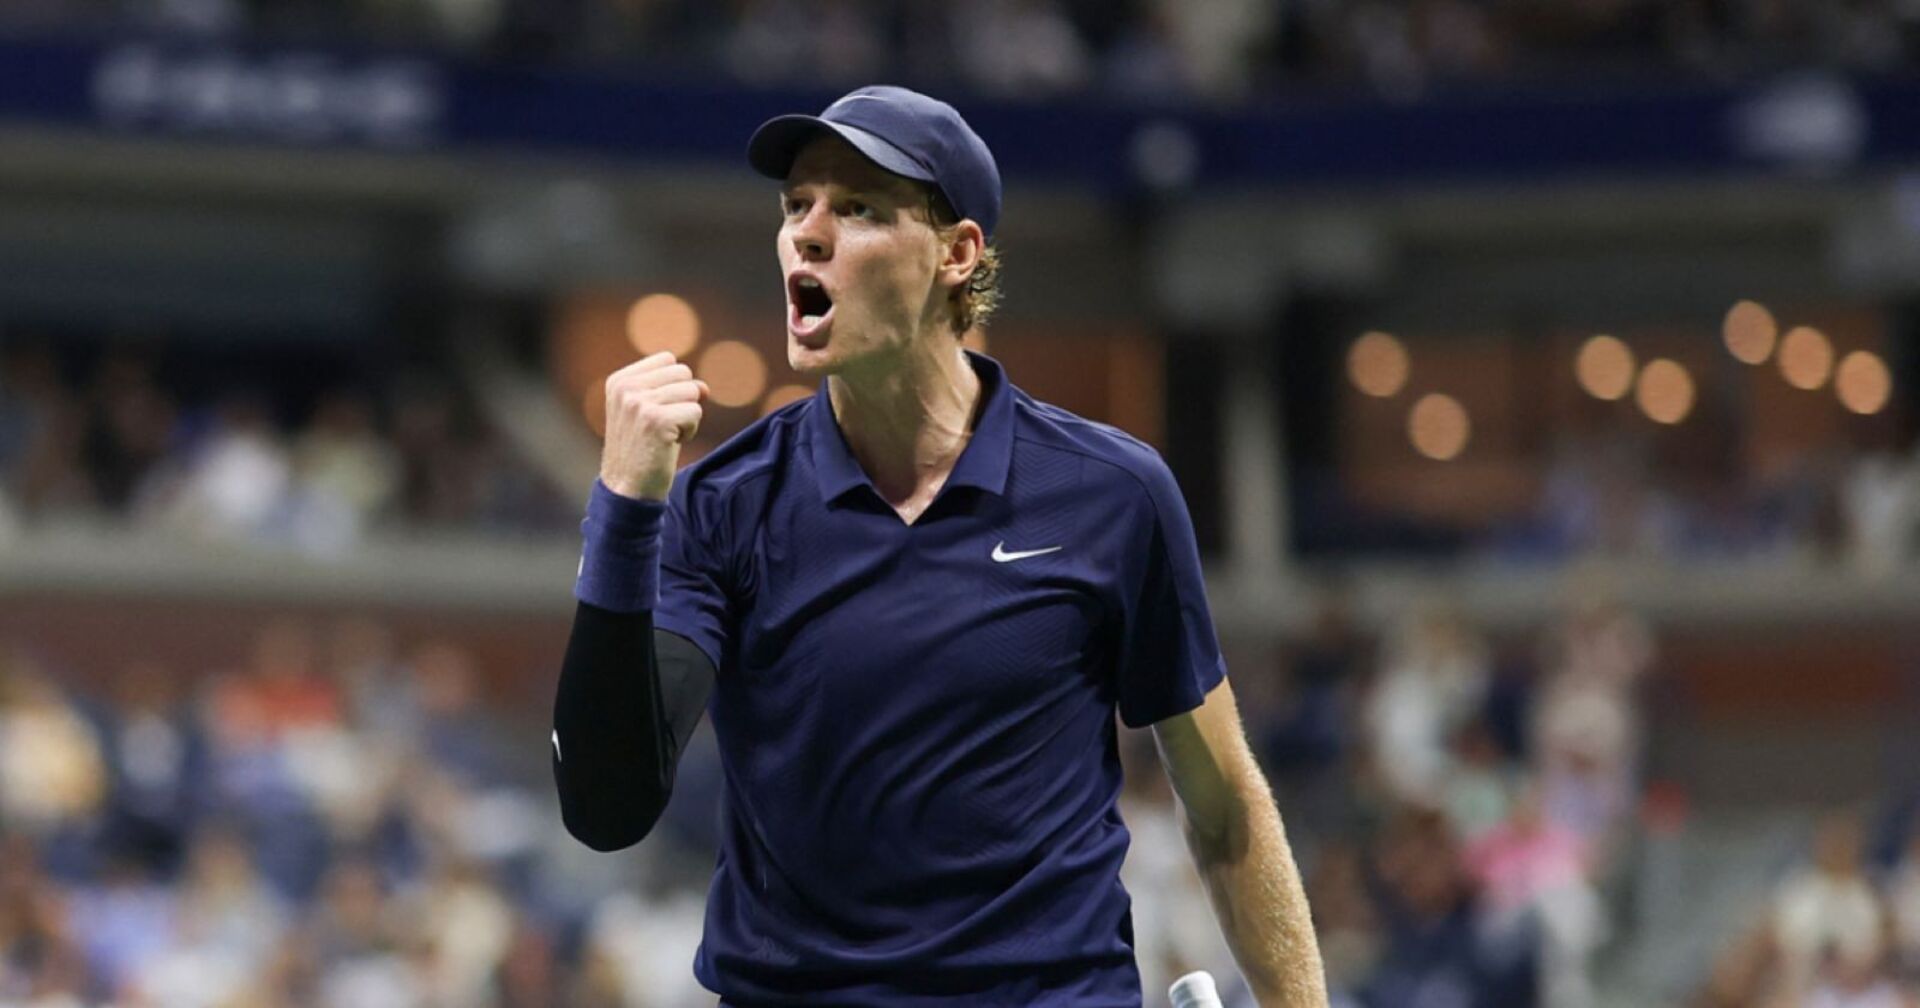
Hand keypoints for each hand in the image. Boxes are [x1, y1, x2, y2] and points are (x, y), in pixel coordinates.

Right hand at [600, 352, 709, 500]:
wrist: (627, 488)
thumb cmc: (642, 450)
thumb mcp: (650, 412)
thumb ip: (673, 390)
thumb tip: (704, 387)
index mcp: (619, 381)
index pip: (667, 359)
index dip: (674, 385)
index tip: (657, 411)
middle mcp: (626, 388)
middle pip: (683, 373)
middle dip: (683, 399)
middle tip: (664, 425)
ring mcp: (639, 403)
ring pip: (692, 392)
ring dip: (687, 416)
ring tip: (666, 435)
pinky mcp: (656, 420)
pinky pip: (695, 411)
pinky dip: (690, 430)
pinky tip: (670, 444)